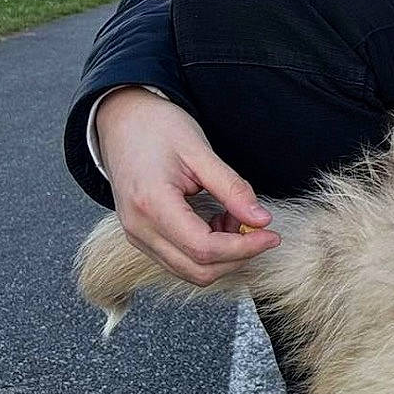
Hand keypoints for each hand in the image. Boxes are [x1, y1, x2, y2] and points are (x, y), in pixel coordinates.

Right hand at [96, 88, 279, 286]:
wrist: (121, 122)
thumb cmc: (157, 128)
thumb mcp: (200, 151)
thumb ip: (232, 188)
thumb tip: (262, 220)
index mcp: (152, 204)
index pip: (204, 248)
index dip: (244, 248)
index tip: (272, 235)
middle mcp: (139, 229)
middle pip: (198, 270)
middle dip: (237, 256)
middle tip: (259, 229)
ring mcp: (137, 236)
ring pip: (189, 271)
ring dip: (222, 256)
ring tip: (234, 219)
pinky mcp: (141, 237)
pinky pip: (178, 260)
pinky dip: (206, 252)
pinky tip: (218, 223)